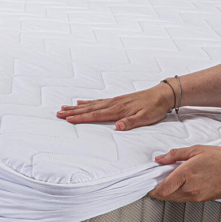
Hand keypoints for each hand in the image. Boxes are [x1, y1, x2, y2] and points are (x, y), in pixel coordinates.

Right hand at [56, 83, 173, 130]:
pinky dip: (87, 102)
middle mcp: (113, 104)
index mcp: (118, 110)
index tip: (68, 119)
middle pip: (88, 109)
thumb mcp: (146, 118)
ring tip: (64, 107)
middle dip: (72, 112)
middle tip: (58, 113)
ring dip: (76, 107)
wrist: (162, 95)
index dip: (80, 117)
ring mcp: (113, 101)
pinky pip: (98, 101)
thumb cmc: (154, 108)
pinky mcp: (116, 100)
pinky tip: (81, 102)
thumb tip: (118, 126)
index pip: (95, 115)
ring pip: (91, 104)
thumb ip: (131, 122)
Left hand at [149, 145, 220, 202]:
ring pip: (174, 199)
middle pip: (165, 195)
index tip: (148, 184)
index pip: (162, 188)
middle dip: (158, 190)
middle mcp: (189, 188)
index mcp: (186, 174)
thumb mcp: (197, 150)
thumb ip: (175, 155)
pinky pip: (184, 199)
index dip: (152, 188)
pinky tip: (180, 185)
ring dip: (167, 193)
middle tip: (155, 182)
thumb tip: (160, 159)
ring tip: (167, 182)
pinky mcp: (202, 199)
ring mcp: (196, 196)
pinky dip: (177, 194)